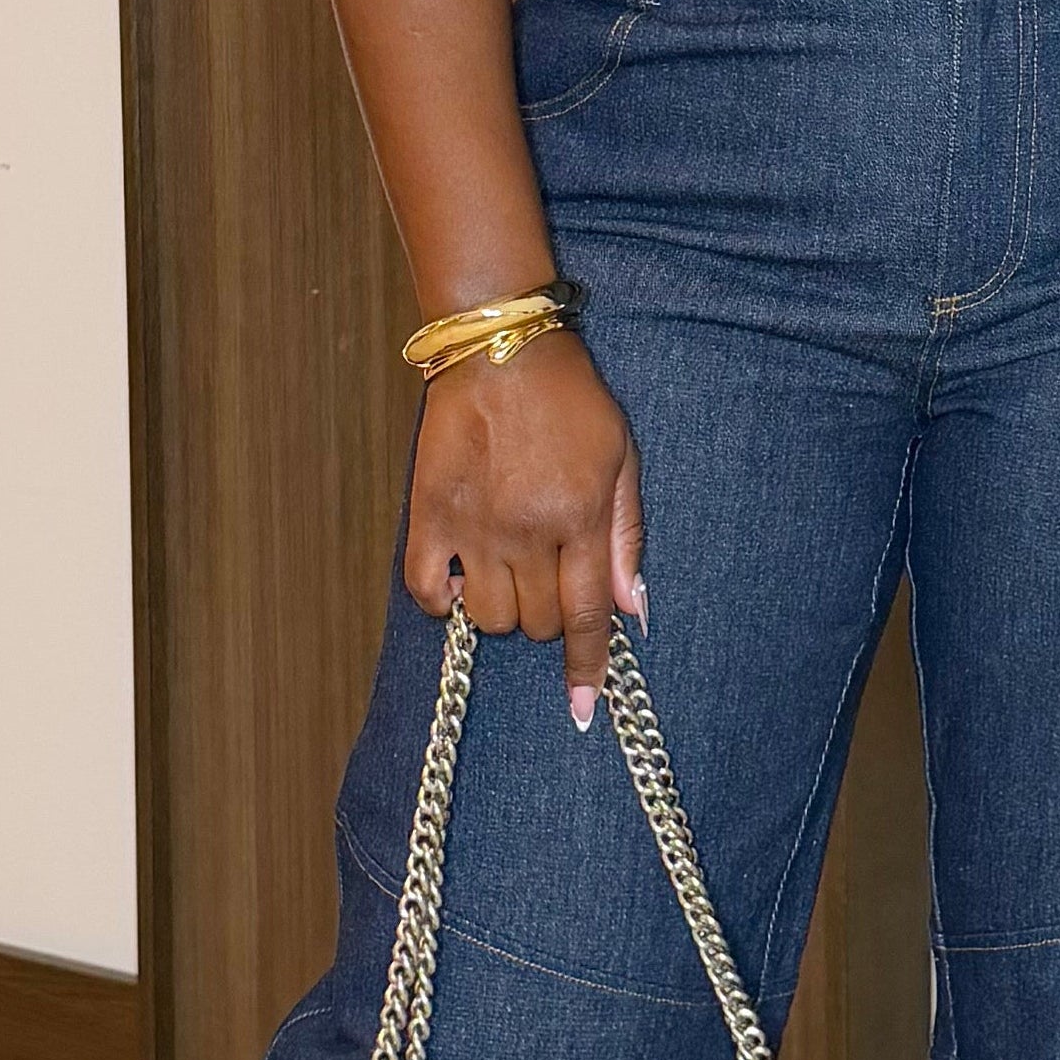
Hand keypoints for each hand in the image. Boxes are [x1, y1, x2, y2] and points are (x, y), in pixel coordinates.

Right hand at [405, 337, 645, 724]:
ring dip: (502, 608)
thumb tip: (633, 610)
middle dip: (550, 615)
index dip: (587, 669)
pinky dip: (441, 599)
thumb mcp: (622, 460)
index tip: (583, 710)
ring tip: (506, 568)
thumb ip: (626, 536)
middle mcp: (527, 531)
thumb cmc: (570, 402)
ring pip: (488, 617)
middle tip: (549, 573)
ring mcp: (473, 526)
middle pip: (538, 623)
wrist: (499, 350)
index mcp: (578, 518)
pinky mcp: (428, 514)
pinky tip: (457, 577)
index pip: (587, 616)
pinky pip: (426, 590)